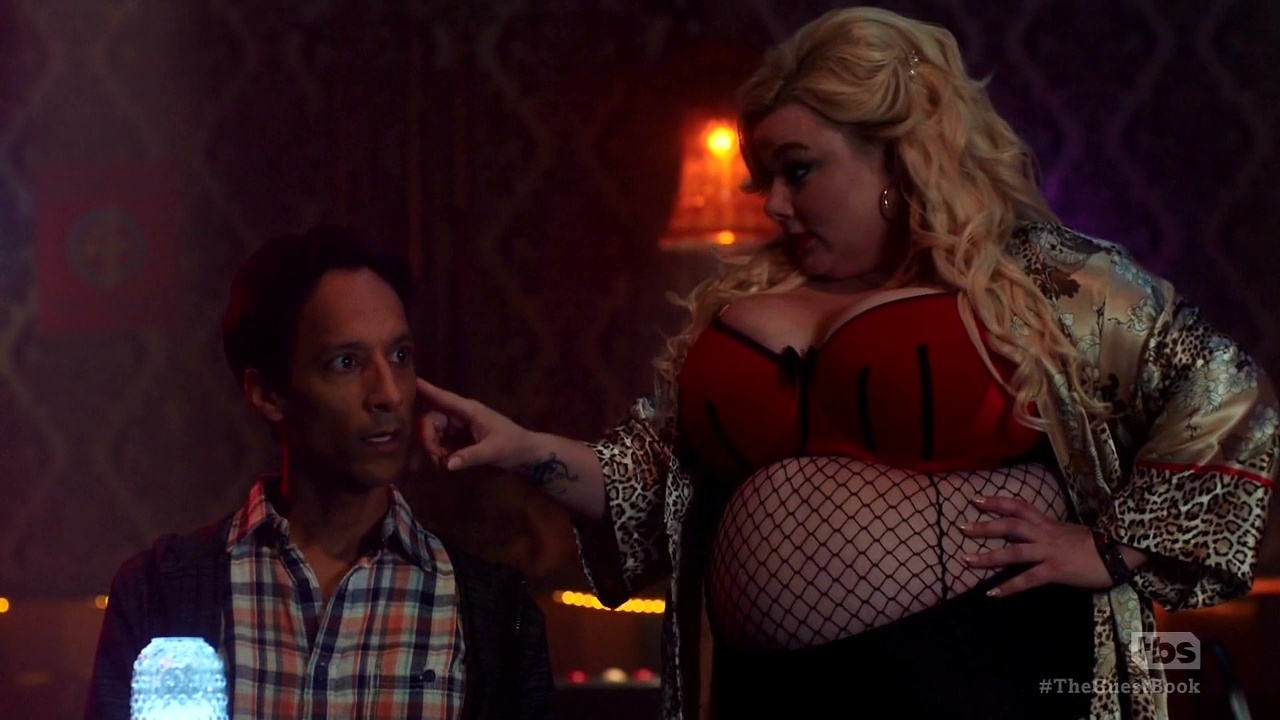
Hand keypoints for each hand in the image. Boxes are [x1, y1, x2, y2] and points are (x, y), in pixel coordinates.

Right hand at [415, 378, 533, 471]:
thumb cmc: (513, 445)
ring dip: (433, 446)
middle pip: (432, 419)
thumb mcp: (493, 451)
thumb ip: (470, 457)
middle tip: (436, 457)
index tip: (411, 380)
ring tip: (442, 461)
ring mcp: (460, 426)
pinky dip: (440, 451)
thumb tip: (447, 464)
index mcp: (469, 410)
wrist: (526, 452)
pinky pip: (441, 441)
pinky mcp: (460, 437)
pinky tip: (446, 461)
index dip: (427, 390)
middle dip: (428, 437)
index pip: (444, 398)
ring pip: (434, 431)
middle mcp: (461, 415)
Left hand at [958, 494, 1120, 596]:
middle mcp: (1044, 533)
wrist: (1121, 552)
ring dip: (988, 557)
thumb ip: (1048, 533)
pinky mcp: (1056, 570)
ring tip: (966, 560)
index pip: (1018, 506)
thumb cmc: (1096, 544)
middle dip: (984, 526)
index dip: (996, 502)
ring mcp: (1049, 552)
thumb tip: (1032, 536)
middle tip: (960, 527)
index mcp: (1047, 523)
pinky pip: (1028, 579)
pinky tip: (992, 594)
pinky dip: (1008, 586)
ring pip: (1013, 552)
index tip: (975, 499)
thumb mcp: (1068, 532)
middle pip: (1009, 525)